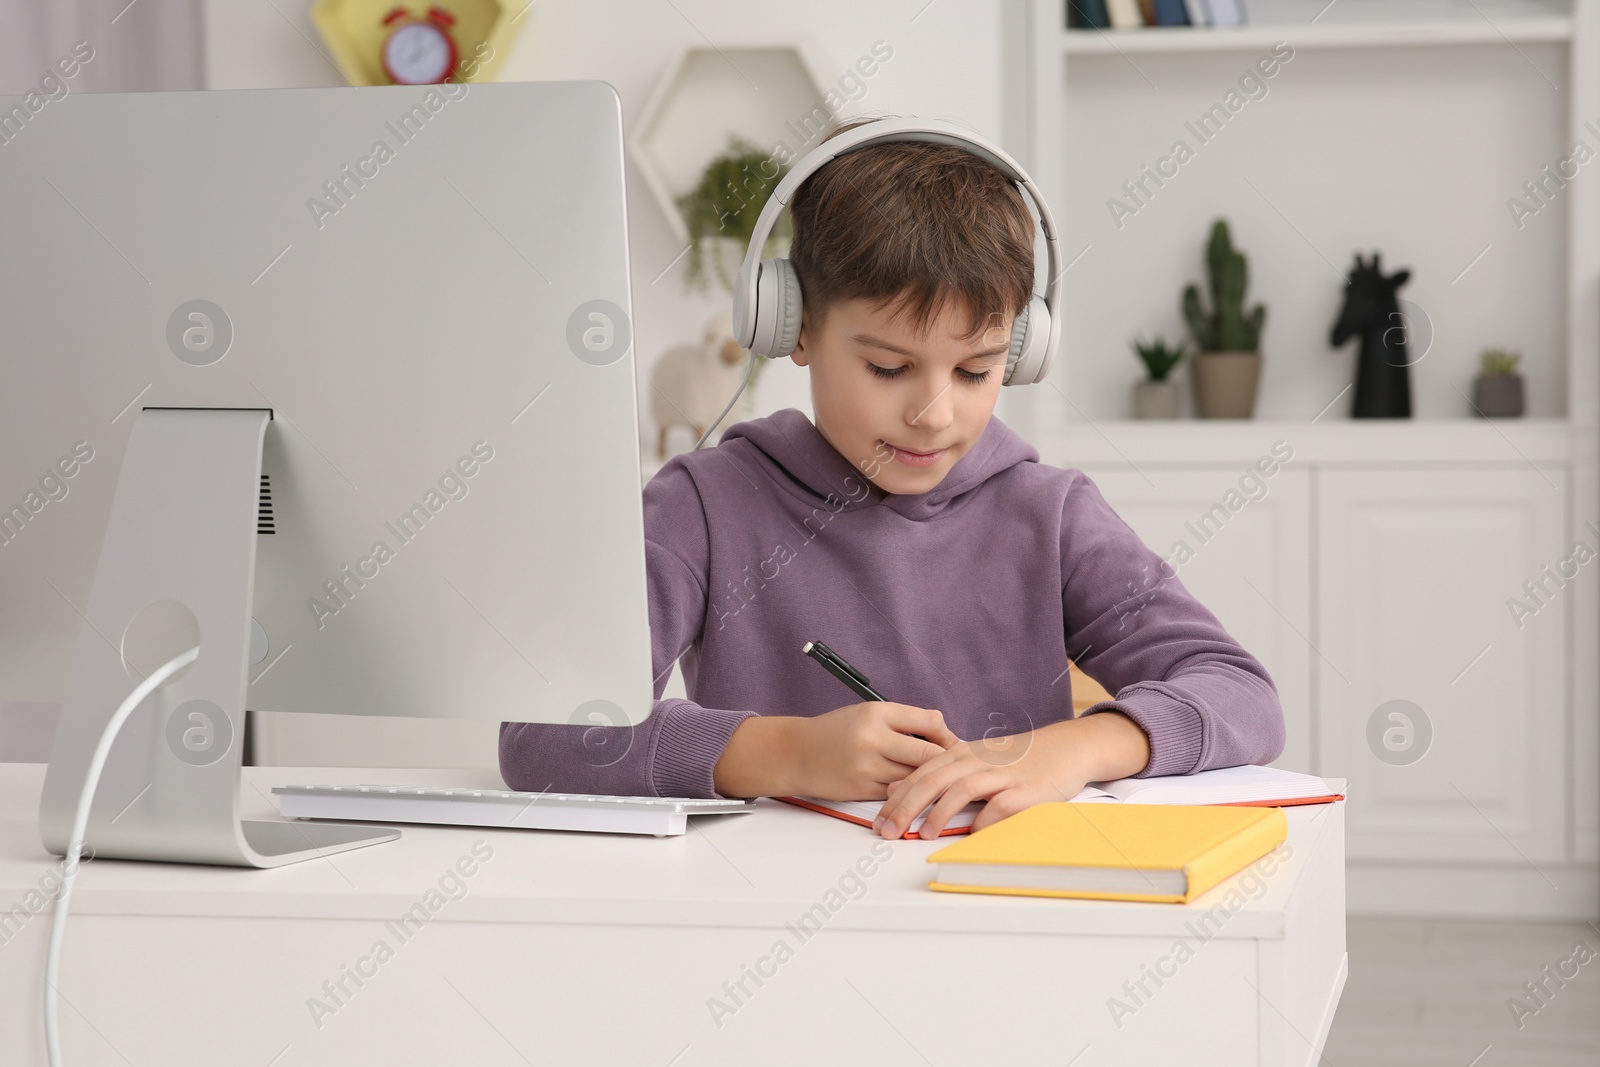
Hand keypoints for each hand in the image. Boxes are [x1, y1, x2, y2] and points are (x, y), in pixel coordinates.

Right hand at [789, 702, 961, 800]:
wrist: (795, 753)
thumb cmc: (835, 731)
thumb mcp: (868, 714)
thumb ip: (903, 722)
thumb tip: (945, 735)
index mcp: (876, 713)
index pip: (929, 722)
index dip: (948, 735)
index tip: (954, 743)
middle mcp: (872, 738)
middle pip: (928, 754)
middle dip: (946, 762)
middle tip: (957, 767)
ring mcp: (867, 767)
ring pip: (915, 777)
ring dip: (929, 780)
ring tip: (940, 781)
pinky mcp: (861, 789)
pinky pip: (898, 793)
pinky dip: (909, 792)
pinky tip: (915, 791)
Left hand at [872, 712, 1150, 838]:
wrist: (1064, 749)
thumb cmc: (1015, 760)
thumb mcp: (973, 761)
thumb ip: (937, 773)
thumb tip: (895, 790)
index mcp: (960, 754)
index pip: (919, 774)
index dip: (895, 797)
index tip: (877, 821)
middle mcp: (977, 760)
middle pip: (932, 780)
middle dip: (905, 807)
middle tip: (887, 831)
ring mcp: (1002, 774)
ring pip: (961, 789)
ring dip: (939, 813)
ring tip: (921, 833)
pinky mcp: (1026, 789)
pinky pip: (1000, 806)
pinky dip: (983, 821)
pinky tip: (970, 835)